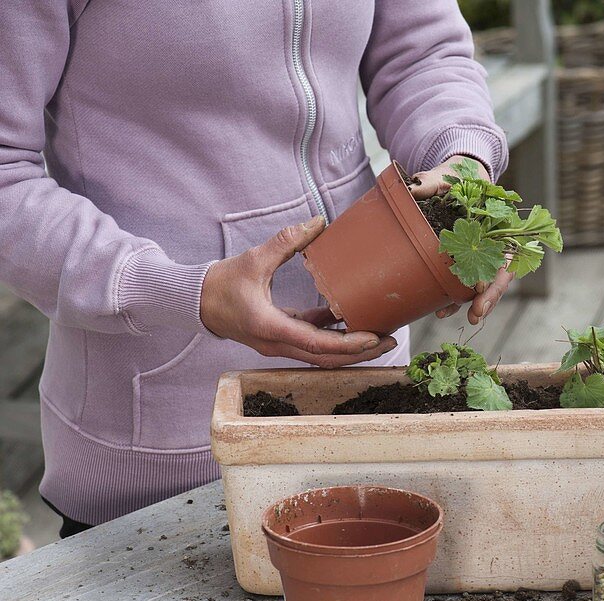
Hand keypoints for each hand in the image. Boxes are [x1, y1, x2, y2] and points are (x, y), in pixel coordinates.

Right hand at [200, 216, 396, 367]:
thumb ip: (287, 240)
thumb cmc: (222, 283)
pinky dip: (332, 336)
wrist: (195, 301)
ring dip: (350, 349)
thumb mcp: (254, 259)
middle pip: (326, 358)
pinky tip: (351, 321)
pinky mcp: (280, 338)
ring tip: (379, 337)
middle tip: (390, 341)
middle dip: (360, 353)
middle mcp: (277, 344)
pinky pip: (311, 342)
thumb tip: (318, 221)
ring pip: (320, 355)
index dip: (349, 344)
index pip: (318, 345)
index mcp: (271, 328)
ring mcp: (279, 345)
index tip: (374, 338)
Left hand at [409, 155, 513, 324]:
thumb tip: (414, 187)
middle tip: (476, 315)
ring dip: (470, 304)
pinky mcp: (463, 259)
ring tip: (453, 317)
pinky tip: (441, 310)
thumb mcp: (447, 174)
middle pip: (497, 278)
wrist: (455, 177)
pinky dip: (454, 298)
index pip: (506, 259)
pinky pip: (463, 282)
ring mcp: (479, 254)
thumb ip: (433, 181)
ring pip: (481, 285)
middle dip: (488, 299)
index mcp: (499, 228)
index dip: (498, 277)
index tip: (484, 290)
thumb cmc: (457, 175)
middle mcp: (493, 244)